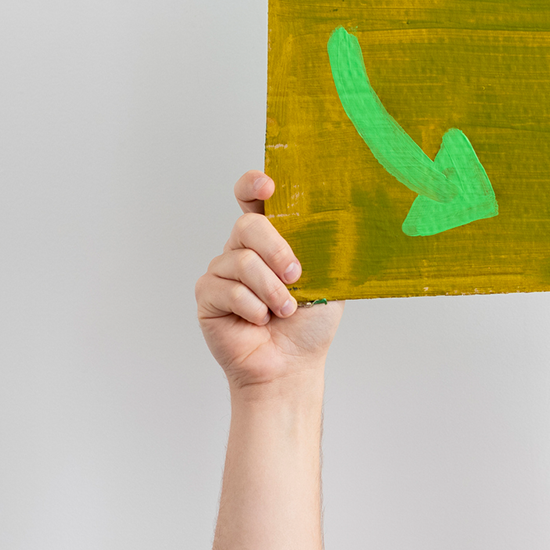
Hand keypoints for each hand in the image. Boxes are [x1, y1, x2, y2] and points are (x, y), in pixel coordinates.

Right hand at [195, 171, 344, 391]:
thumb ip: (325, 248)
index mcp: (270, 238)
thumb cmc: (309, 322)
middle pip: (246, 225)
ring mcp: (221, 271)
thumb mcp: (329, 279)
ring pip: (241, 261)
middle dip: (276, 249)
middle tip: (296, 274)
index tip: (268, 186)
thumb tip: (342, 217)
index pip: (252, 199)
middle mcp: (242, 249)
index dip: (254, 185)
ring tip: (285, 309)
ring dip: (271, 289)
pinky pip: (228, 290)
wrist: (292, 364)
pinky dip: (253, 307)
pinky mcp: (207, 296)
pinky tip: (260, 320)